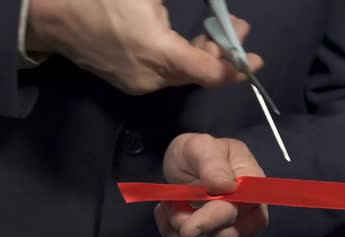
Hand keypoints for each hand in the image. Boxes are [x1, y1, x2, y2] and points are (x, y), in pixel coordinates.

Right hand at [26, 0, 262, 93]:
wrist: (52, 15)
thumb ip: (185, 3)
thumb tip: (215, 4)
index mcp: (160, 53)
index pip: (208, 72)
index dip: (234, 70)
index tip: (255, 62)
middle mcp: (153, 77)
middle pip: (198, 73)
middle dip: (221, 53)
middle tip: (237, 29)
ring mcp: (140, 83)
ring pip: (182, 74)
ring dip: (202, 56)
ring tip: (212, 32)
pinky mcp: (130, 83)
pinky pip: (165, 75)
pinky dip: (181, 61)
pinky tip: (185, 43)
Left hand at [154, 134, 267, 236]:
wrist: (188, 169)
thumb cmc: (197, 155)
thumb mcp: (199, 146)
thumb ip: (211, 162)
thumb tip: (224, 186)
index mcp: (253, 188)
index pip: (239, 213)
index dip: (212, 221)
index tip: (187, 225)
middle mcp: (253, 220)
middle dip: (186, 227)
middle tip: (168, 206)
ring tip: (166, 215)